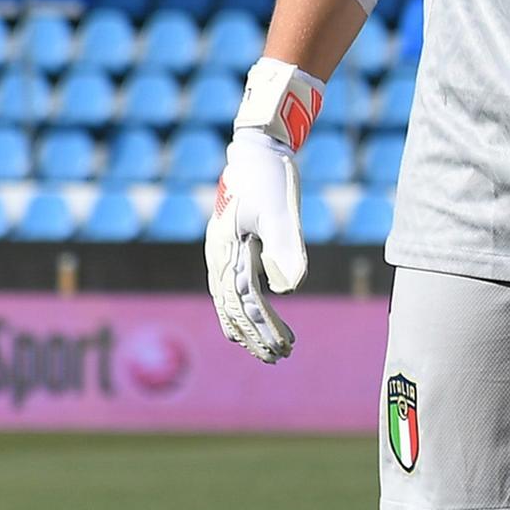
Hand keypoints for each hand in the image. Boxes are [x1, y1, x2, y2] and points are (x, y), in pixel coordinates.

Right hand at [204, 62, 322, 362]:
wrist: (256, 150)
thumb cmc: (269, 178)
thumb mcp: (282, 212)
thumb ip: (287, 247)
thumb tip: (291, 288)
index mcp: (227, 250)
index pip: (244, 301)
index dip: (262, 328)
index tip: (281, 348)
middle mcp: (219, 256)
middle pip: (234, 307)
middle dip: (255, 335)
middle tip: (278, 358)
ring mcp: (222, 252)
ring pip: (230, 300)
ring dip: (249, 326)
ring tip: (270, 350)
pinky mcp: (232, 247)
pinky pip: (233, 286)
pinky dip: (242, 309)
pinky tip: (254, 320)